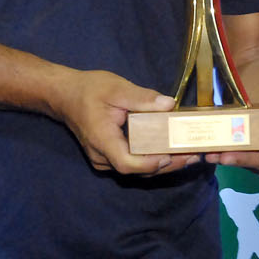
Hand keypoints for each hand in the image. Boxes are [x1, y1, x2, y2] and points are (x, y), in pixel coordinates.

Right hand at [53, 69, 195, 176]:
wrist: (65, 95)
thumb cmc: (88, 90)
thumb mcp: (116, 88)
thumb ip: (142, 98)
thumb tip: (169, 104)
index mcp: (102, 140)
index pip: (127, 163)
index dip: (150, 164)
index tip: (171, 155)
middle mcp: (102, 157)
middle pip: (137, 170)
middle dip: (166, 165)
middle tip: (193, 155)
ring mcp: (104, 159)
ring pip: (136, 169)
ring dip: (162, 163)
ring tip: (189, 154)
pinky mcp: (109, 156)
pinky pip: (133, 162)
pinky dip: (152, 159)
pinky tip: (171, 150)